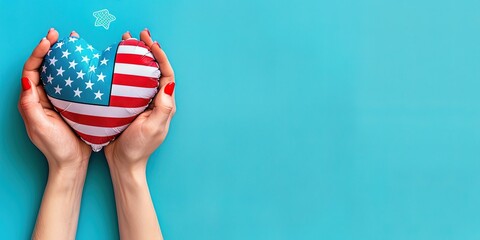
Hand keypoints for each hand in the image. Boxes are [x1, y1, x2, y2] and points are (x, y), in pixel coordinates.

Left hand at [18, 29, 90, 172]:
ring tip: (72, 42)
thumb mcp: (39, 126)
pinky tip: (85, 63)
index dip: (38, 54)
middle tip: (58, 34)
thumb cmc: (55, 147)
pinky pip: (72, 83)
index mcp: (32, 100)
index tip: (48, 41)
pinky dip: (77, 71)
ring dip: (63, 57)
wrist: (73, 163)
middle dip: (49, 49)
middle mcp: (43, 97)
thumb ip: (30, 103)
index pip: (31, 71)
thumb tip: (27, 79)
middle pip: (44, 67)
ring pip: (59, 73)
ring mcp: (58, 100)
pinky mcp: (73, 104)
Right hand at [104, 29, 175, 171]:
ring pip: (141, 74)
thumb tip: (170, 84)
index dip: (160, 56)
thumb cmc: (139, 147)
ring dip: (134, 57)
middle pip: (154, 70)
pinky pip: (128, 83)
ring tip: (125, 42)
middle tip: (136, 35)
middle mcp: (156, 100)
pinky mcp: (129, 105)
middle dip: (147, 51)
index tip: (151, 42)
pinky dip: (123, 70)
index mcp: (164, 104)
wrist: (124, 163)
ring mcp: (142, 102)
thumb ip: (163, 107)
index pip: (166, 74)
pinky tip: (114, 63)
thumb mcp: (154, 127)